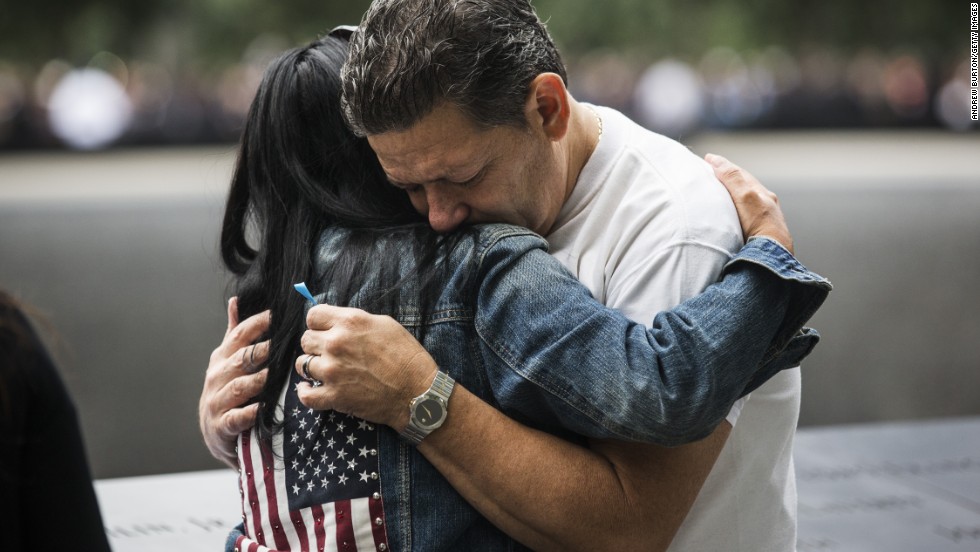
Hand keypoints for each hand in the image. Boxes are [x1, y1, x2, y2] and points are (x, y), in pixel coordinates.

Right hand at [199, 297, 269, 468]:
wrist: (214, 432)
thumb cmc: (227, 390)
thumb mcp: (227, 360)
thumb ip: (234, 332)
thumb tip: (236, 300)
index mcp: (221, 358)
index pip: (238, 336)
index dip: (257, 324)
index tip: (278, 315)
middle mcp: (217, 377)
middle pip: (241, 359)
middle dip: (262, 351)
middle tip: (284, 344)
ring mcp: (217, 401)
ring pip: (239, 387)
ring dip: (259, 380)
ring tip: (278, 375)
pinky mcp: (222, 425)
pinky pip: (236, 418)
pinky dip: (249, 413)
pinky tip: (263, 408)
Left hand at [296, 304, 437, 430]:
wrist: (418, 392)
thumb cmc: (407, 356)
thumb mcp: (385, 324)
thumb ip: (356, 321)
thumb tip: (338, 322)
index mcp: (350, 322)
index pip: (313, 315)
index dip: (318, 323)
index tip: (323, 330)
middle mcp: (337, 343)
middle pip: (306, 339)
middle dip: (315, 344)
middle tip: (329, 352)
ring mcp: (332, 371)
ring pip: (302, 365)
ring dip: (312, 367)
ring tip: (325, 370)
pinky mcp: (334, 396)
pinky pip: (305, 395)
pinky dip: (305, 392)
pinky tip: (310, 388)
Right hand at [706, 153, 793, 254]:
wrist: (773, 257)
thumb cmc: (761, 227)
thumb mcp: (745, 196)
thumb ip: (733, 178)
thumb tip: (717, 161)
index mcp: (762, 194)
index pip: (740, 174)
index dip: (723, 165)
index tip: (709, 159)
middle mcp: (766, 205)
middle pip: (744, 186)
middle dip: (729, 178)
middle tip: (712, 172)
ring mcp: (765, 221)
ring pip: (747, 201)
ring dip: (733, 194)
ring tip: (720, 194)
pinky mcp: (761, 236)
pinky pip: (747, 216)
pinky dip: (737, 210)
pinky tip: (731, 218)